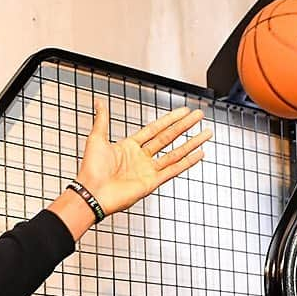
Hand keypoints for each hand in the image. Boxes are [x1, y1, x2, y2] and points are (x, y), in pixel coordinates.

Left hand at [75, 101, 211, 215]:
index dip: (169, 119)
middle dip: (185, 126)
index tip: (183, 111)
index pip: (155, 129)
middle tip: (199, 116)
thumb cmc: (90, 170)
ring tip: (205, 133)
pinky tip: (199, 154)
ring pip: (175, 153)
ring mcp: (147, 170)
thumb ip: (102, 119)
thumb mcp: (96, 139)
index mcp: (129, 147)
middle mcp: (140, 158)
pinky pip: (173, 170)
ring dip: (191, 143)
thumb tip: (99, 103)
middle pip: (168, 138)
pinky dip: (187, 162)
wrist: (91, 192)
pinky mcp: (151, 183)